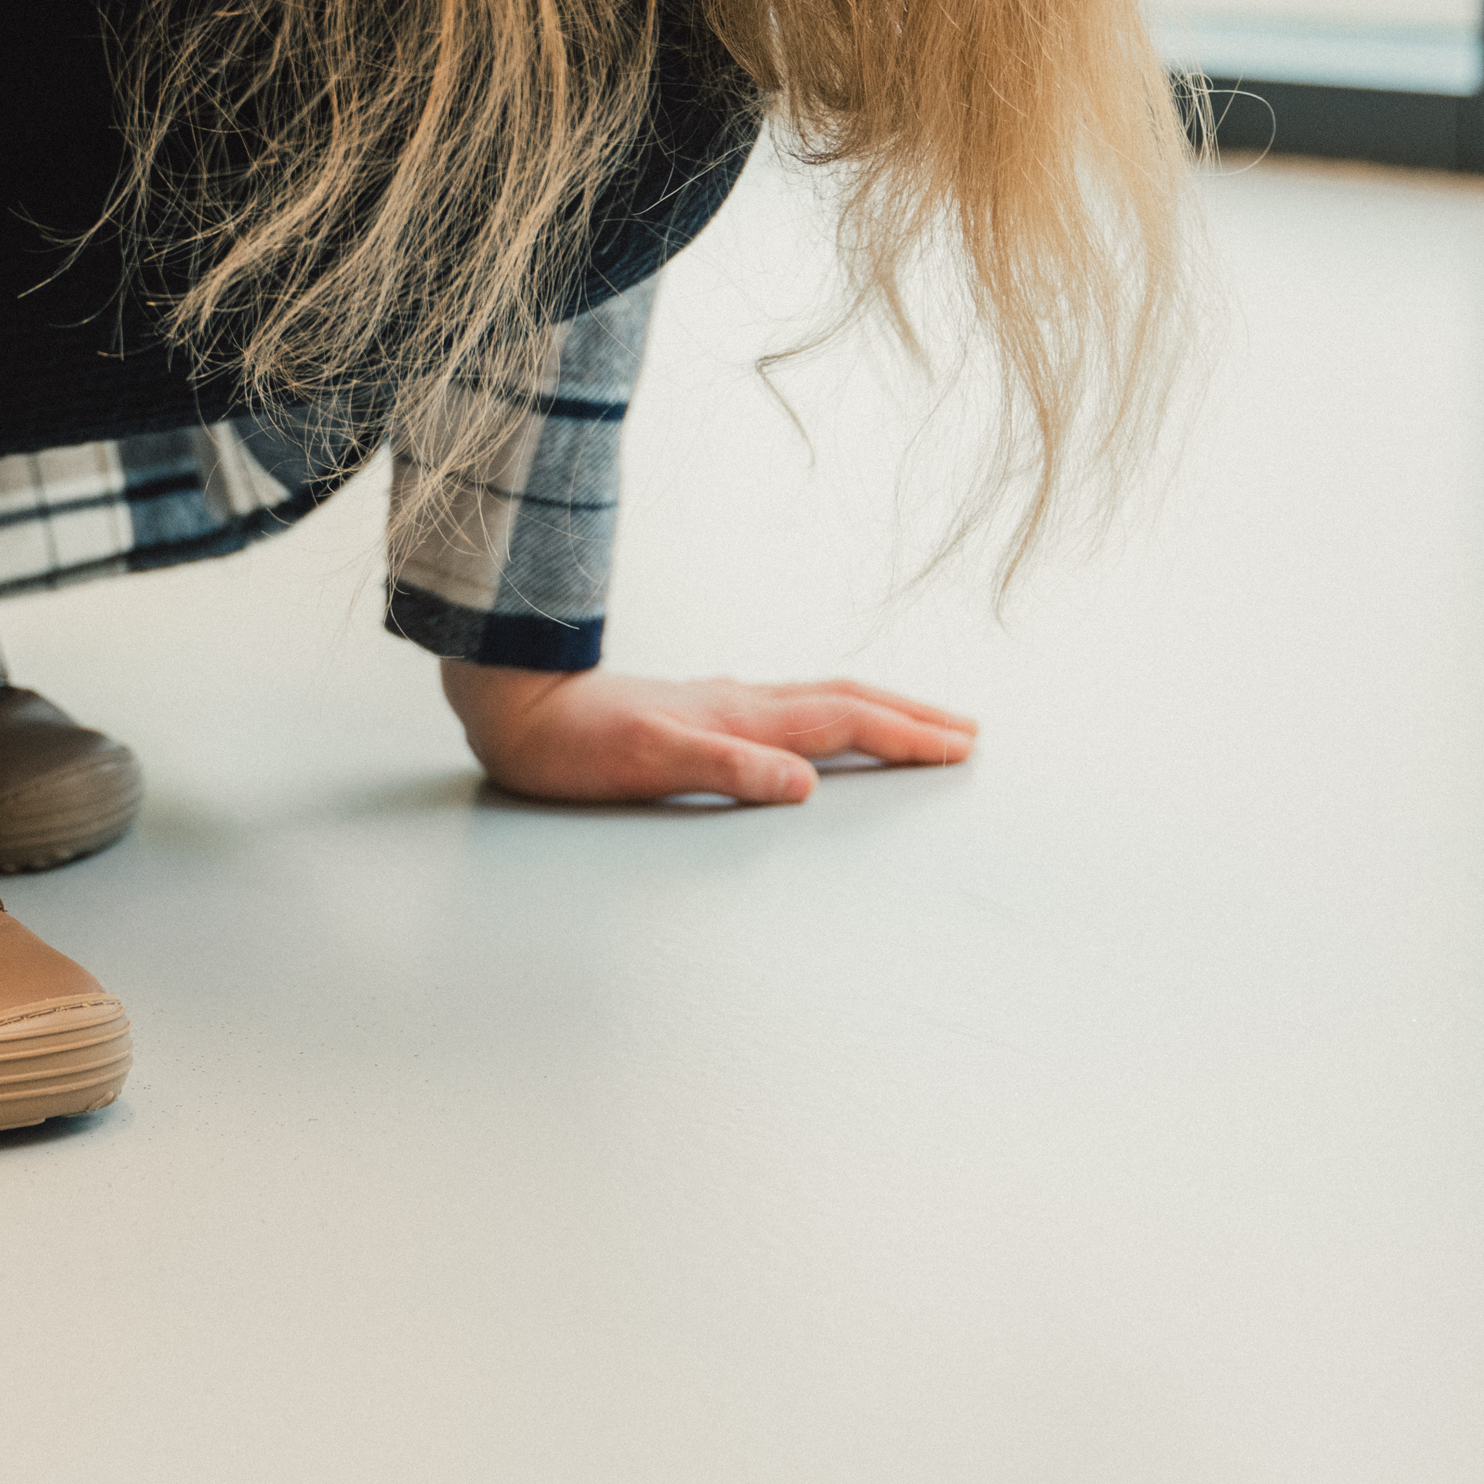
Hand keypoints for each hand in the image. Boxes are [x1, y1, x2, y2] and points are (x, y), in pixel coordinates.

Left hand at [441, 663, 976, 805]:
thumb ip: (727, 768)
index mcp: (740, 716)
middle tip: (967, 731)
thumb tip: (804, 783)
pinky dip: (827, 715)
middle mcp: (738, 702)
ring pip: (817, 700)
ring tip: (915, 722)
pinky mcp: (696, 712)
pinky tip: (816, 727)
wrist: (516, 705)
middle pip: (844, 700)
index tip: (960, 748)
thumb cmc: (573, 744)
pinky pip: (786, 708)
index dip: (905, 735)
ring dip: (875, 710)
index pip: (843, 721)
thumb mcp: (648, 762)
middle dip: (910, 715)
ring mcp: (718, 703)